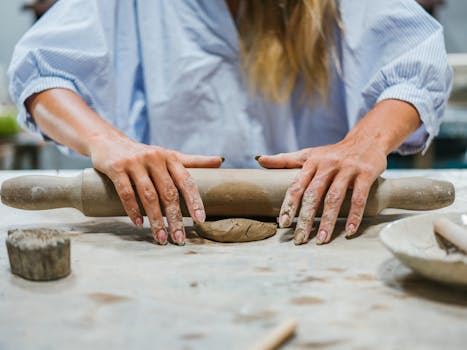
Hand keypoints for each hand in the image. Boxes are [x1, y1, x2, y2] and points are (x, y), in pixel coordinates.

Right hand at [89, 135, 222, 245]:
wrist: (109, 140)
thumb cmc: (145, 154)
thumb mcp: (169, 155)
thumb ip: (193, 161)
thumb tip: (220, 161)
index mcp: (171, 158)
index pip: (186, 181)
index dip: (194, 201)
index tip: (200, 221)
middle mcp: (155, 158)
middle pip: (168, 193)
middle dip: (175, 218)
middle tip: (179, 239)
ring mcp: (135, 162)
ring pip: (149, 196)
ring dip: (156, 220)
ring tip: (161, 238)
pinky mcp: (116, 167)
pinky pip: (126, 192)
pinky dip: (133, 210)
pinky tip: (139, 224)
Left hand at [257, 137, 386, 244]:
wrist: (367, 139)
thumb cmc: (334, 152)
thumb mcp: (309, 153)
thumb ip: (285, 160)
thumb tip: (259, 159)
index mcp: (311, 162)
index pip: (297, 186)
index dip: (289, 205)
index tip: (283, 224)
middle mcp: (327, 165)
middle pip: (313, 195)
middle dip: (305, 219)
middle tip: (299, 239)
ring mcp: (347, 169)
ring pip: (334, 198)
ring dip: (327, 222)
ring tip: (321, 240)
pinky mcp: (365, 174)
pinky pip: (358, 198)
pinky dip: (354, 216)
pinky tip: (349, 231)